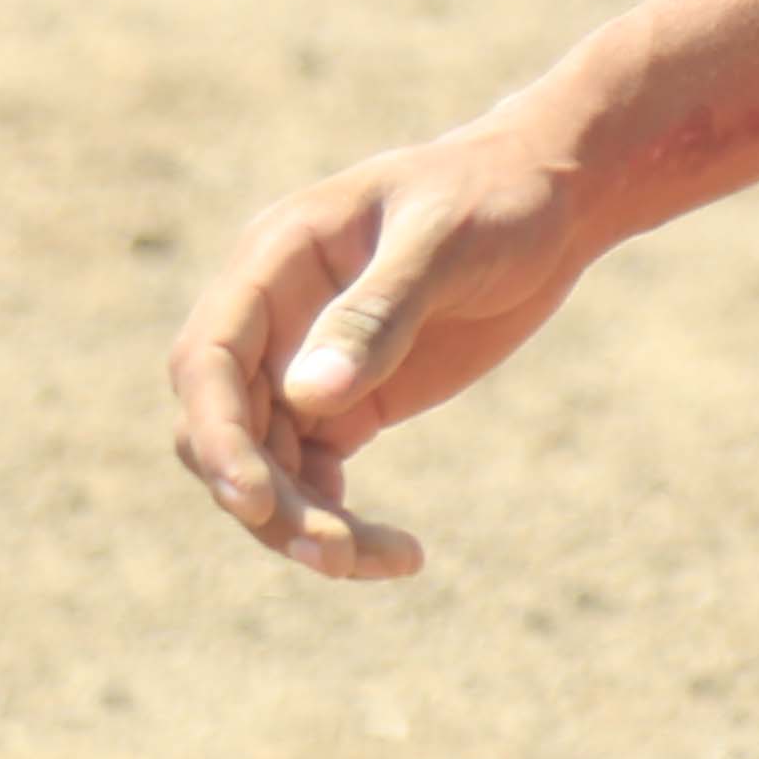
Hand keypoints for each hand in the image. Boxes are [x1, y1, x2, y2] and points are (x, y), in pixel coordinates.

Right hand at [161, 119, 596, 581]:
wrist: (551, 202)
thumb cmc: (496, 197)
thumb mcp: (445, 241)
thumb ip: (379, 312)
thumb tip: (306, 396)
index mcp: (275, 261)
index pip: (207, 358)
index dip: (216, 433)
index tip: (253, 498)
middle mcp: (273, 320)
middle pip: (225, 430)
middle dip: (266, 499)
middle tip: (336, 553)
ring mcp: (303, 367)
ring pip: (266, 469)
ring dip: (305, 525)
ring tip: (385, 561)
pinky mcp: (345, 405)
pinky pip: (312, 480)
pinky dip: (339, 523)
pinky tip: (398, 553)